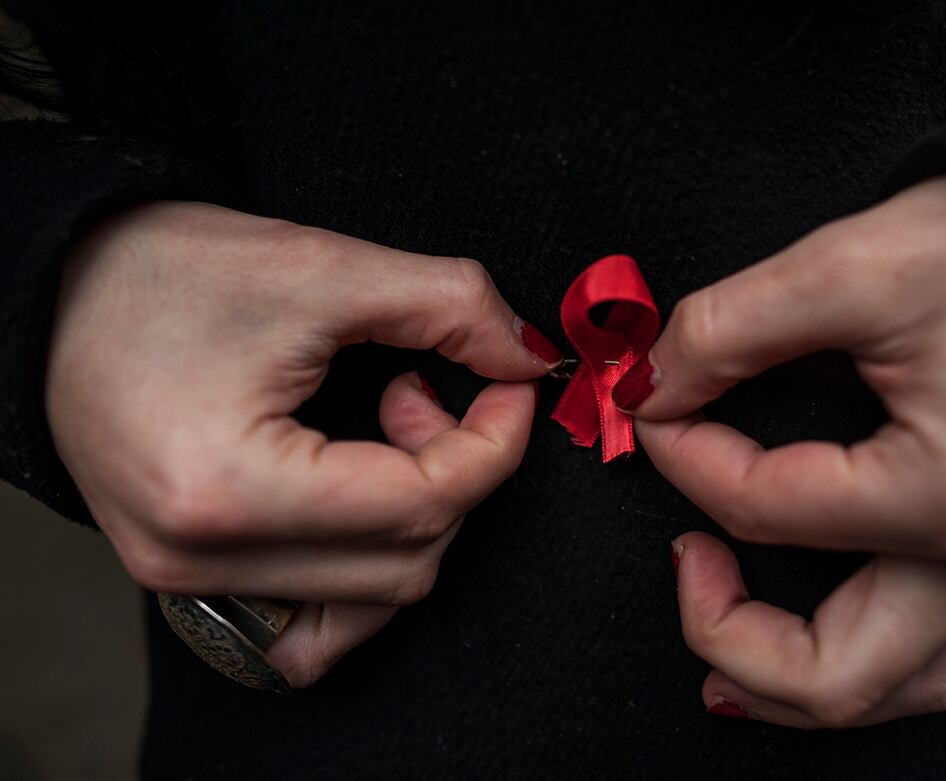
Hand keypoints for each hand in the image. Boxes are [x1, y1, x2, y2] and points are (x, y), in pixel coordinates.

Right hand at [46, 202, 561, 686]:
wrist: (53, 288)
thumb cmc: (162, 272)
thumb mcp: (320, 266)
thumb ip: (449, 307)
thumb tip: (527, 357)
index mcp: (229, 489)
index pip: (424, 506)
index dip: (496, 441)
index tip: (512, 381)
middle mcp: (202, 559)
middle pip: (408, 563)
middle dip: (455, 471)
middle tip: (423, 387)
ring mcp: (186, 579)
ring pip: (370, 601)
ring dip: (414, 518)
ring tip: (380, 430)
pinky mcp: (185, 575)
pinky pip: (312, 622)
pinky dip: (364, 569)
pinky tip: (361, 494)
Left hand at [617, 175, 945, 726]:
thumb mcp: (852, 264)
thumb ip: (729, 330)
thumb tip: (654, 384)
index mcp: (942, 498)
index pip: (759, 511)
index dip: (683, 455)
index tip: (656, 405)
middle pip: (834, 676)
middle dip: (727, 633)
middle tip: (684, 563)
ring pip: (910, 685)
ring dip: (810, 678)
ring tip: (736, 633)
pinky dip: (922, 657)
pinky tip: (879, 622)